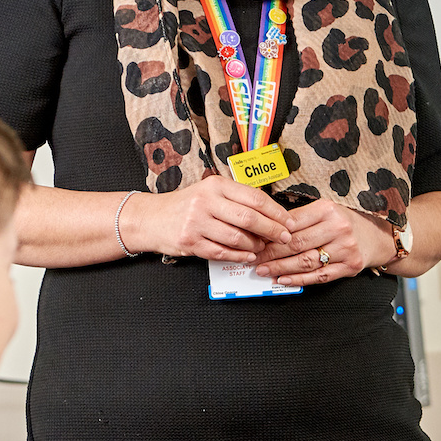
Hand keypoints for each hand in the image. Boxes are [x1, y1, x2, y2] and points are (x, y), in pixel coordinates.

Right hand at [127, 175, 292, 261]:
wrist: (152, 218)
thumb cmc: (187, 205)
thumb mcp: (210, 192)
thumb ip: (236, 199)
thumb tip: (272, 213)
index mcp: (215, 185)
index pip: (254, 198)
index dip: (276, 212)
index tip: (289, 222)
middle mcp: (206, 201)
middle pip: (249, 218)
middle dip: (272, 230)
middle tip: (285, 237)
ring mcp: (196, 222)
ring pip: (237, 237)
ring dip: (255, 245)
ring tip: (263, 247)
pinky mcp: (190, 242)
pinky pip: (221, 252)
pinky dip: (239, 256)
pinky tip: (249, 256)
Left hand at [254, 198, 393, 285]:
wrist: (378, 237)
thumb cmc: (346, 222)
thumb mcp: (326, 210)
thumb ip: (301, 218)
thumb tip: (268, 229)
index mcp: (328, 210)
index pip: (293, 223)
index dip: (271, 234)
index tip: (256, 240)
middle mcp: (338, 228)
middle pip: (297, 244)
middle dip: (271, 253)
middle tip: (255, 259)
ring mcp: (346, 248)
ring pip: (306, 262)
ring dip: (281, 268)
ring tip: (264, 271)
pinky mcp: (350, 266)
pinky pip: (320, 276)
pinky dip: (299, 280)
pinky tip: (284, 279)